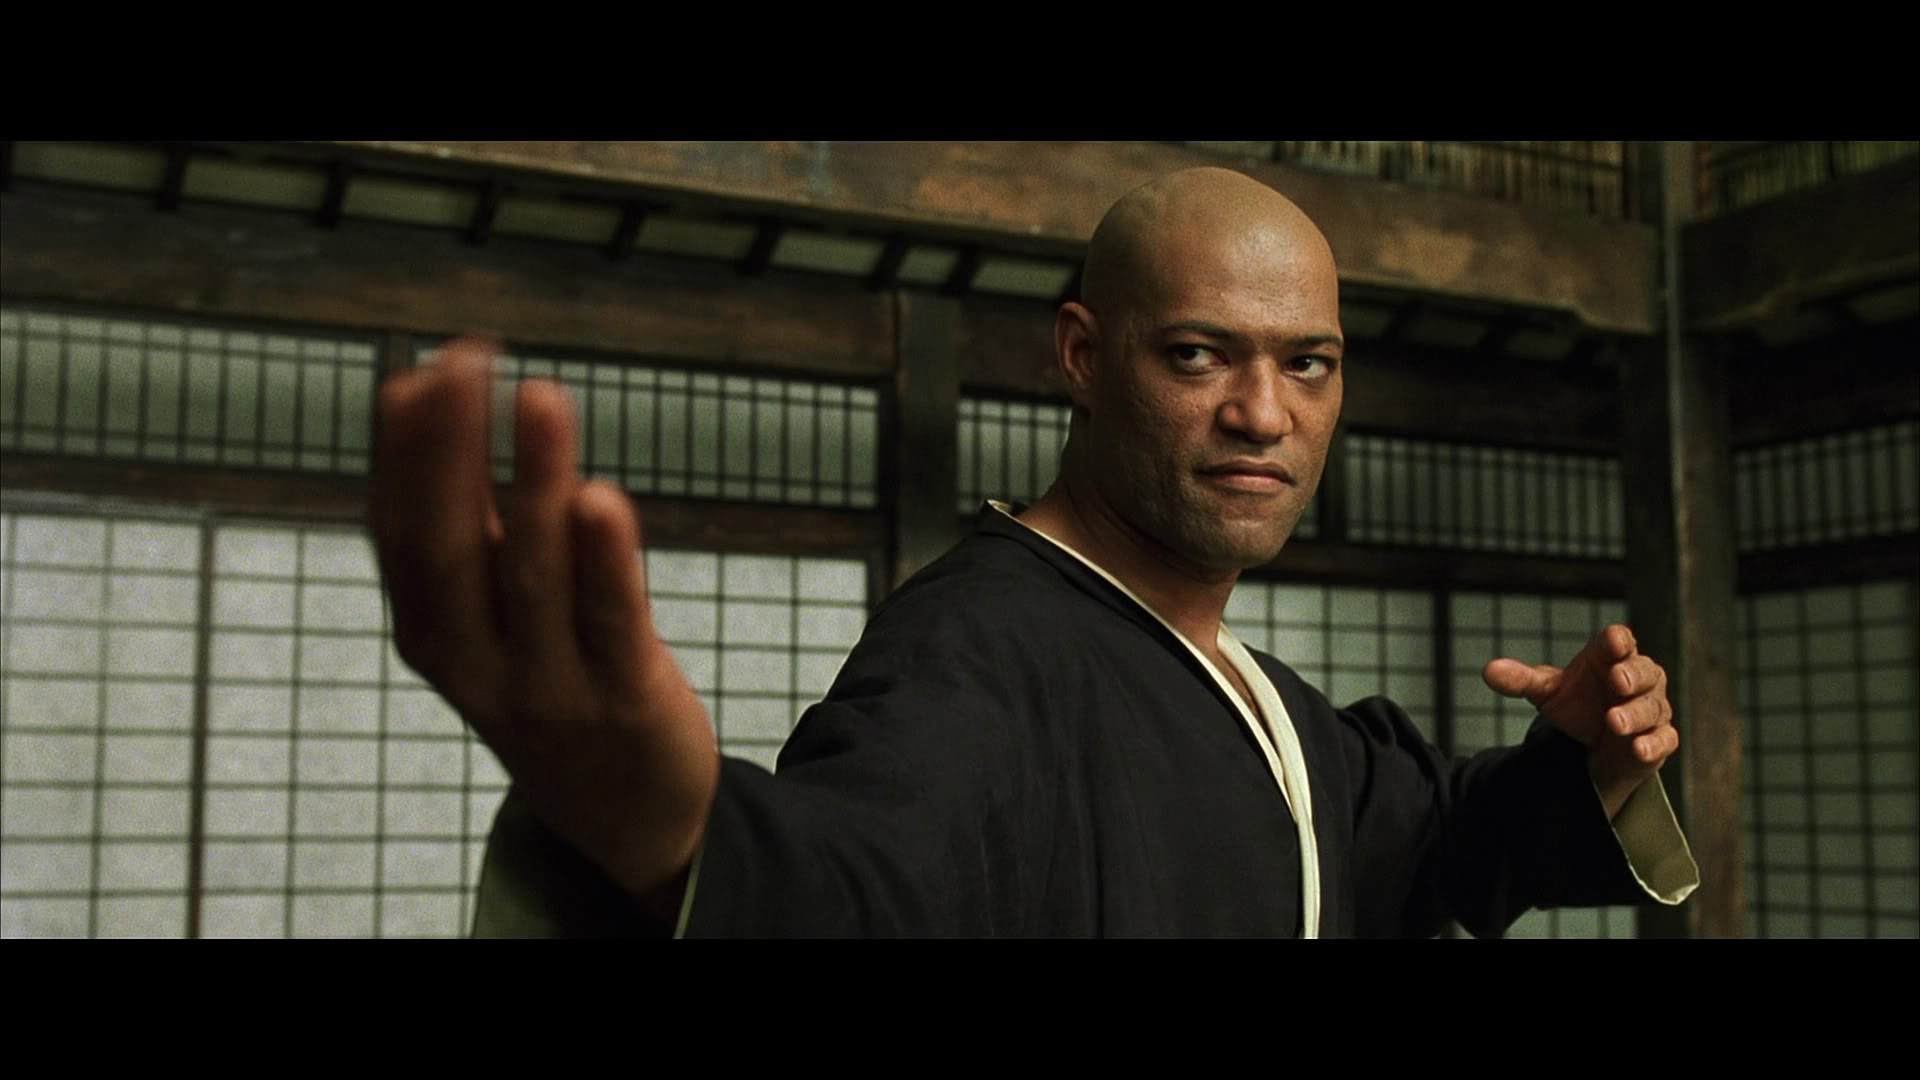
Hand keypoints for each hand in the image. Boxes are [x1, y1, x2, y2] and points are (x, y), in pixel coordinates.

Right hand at [368, 337, 718, 901]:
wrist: (628, 815)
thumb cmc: (554, 682)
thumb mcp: (492, 614)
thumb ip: (471, 517)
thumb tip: (430, 389)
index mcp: (431, 635)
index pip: (401, 536)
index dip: (405, 453)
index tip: (420, 369)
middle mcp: (476, 665)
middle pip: (450, 551)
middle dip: (451, 453)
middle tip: (463, 363)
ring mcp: (549, 687)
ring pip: (533, 576)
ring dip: (533, 481)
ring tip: (538, 398)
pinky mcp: (624, 699)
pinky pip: (612, 620)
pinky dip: (604, 560)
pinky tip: (599, 496)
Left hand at [1481, 624, 1676, 818]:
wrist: (1594, 746)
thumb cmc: (1578, 704)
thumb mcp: (1548, 692)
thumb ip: (1522, 681)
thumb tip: (1488, 671)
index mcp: (1612, 658)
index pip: (1619, 641)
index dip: (1617, 641)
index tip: (1612, 641)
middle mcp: (1638, 679)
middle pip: (1644, 671)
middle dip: (1632, 675)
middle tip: (1617, 680)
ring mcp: (1652, 709)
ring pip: (1651, 707)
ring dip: (1635, 714)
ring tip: (1614, 722)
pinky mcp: (1659, 739)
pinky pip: (1664, 739)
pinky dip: (1652, 744)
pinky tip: (1638, 748)